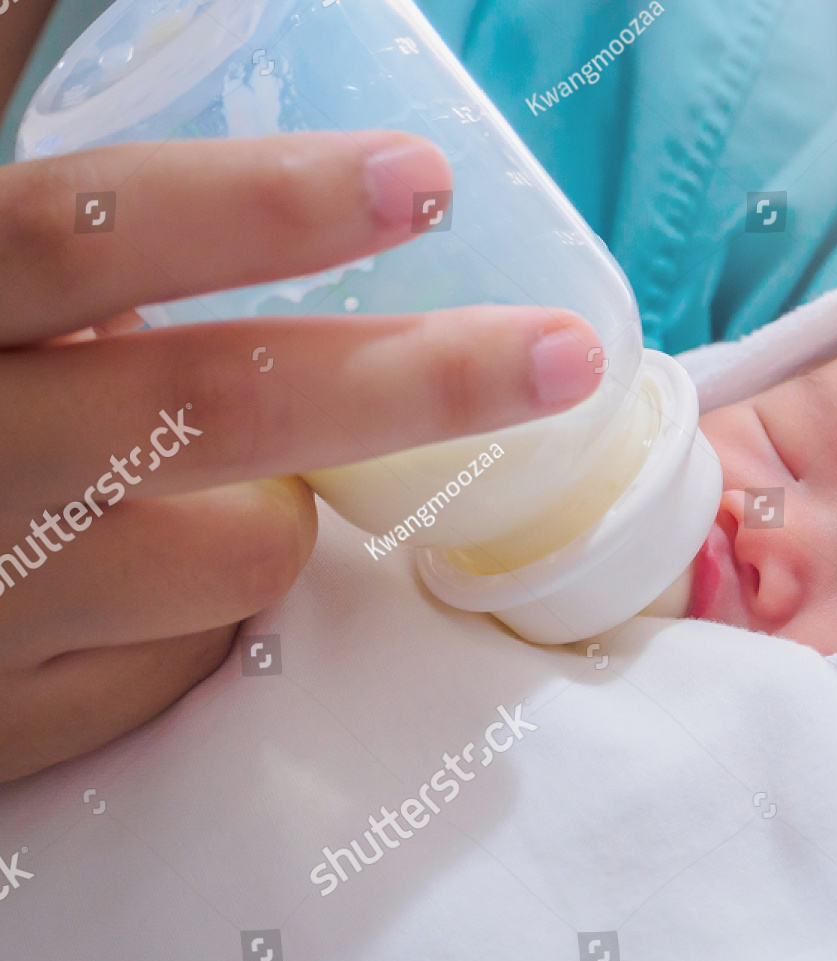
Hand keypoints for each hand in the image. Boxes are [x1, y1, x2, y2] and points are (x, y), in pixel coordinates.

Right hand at [0, 132, 601, 781]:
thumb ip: (82, 242)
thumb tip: (243, 138)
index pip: (93, 234)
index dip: (260, 205)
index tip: (422, 182)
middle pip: (218, 408)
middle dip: (417, 380)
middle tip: (556, 356)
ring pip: (244, 553)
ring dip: (277, 512)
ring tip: (196, 491)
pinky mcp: (11, 719)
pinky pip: (194, 662)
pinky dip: (208, 616)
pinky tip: (125, 590)